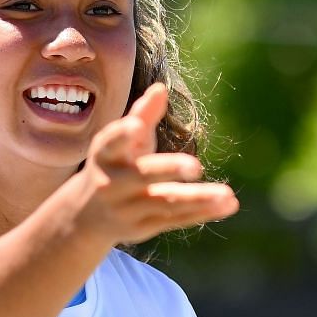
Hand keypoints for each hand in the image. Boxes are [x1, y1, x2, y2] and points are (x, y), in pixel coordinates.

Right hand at [68, 83, 236, 246]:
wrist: (88, 216)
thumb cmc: (114, 165)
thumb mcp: (120, 141)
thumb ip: (142, 116)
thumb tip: (161, 89)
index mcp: (106, 154)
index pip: (112, 142)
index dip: (123, 134)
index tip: (136, 126)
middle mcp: (113, 183)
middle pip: (143, 175)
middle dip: (169, 169)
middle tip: (196, 166)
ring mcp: (128, 208)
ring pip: (166, 202)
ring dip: (198, 199)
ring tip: (227, 195)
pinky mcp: (144, 227)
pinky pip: (177, 219)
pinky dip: (203, 212)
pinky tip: (228, 205)